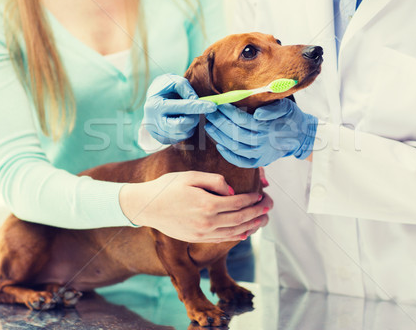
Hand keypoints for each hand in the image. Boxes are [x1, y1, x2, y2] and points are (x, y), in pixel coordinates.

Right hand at [118, 171, 272, 242]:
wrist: (146, 206)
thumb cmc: (167, 187)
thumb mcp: (190, 176)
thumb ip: (214, 180)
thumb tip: (232, 191)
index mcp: (207, 204)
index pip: (238, 202)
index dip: (253, 199)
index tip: (262, 195)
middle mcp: (207, 222)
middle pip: (240, 218)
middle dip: (258, 213)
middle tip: (269, 207)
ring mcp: (202, 233)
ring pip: (234, 231)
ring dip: (252, 226)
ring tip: (263, 220)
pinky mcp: (197, 239)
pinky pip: (222, 239)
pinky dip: (237, 236)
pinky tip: (245, 232)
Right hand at [143, 74, 216, 143]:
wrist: (152, 98)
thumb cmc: (165, 87)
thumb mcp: (175, 81)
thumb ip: (187, 90)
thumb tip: (198, 102)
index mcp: (155, 105)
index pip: (182, 107)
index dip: (199, 106)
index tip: (213, 106)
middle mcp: (153, 121)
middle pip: (182, 126)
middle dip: (194, 118)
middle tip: (197, 110)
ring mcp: (156, 133)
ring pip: (183, 133)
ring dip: (191, 123)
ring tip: (187, 112)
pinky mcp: (162, 139)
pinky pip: (181, 138)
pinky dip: (186, 129)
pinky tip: (182, 119)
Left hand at [205, 99, 317, 167]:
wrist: (301, 135)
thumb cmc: (290, 118)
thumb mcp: (285, 107)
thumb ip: (272, 110)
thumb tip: (257, 114)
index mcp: (268, 129)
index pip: (242, 120)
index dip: (228, 112)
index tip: (218, 104)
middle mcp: (262, 144)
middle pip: (235, 133)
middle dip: (220, 122)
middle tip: (210, 113)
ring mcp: (260, 155)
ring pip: (234, 147)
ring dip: (219, 136)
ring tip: (210, 126)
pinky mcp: (259, 162)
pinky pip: (240, 162)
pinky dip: (228, 155)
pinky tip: (219, 145)